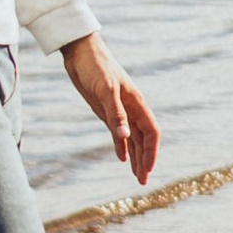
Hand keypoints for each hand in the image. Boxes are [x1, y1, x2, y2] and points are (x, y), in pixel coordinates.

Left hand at [63, 30, 159, 183]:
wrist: (80, 51)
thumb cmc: (95, 66)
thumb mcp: (105, 90)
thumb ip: (116, 114)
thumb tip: (126, 138)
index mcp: (136, 103)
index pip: (151, 132)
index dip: (152, 151)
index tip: (148, 170)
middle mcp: (131, 108)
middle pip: (143, 138)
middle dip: (145, 159)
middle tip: (142, 181)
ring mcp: (119, 110)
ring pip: (132, 138)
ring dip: (136, 156)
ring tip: (137, 176)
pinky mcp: (106, 110)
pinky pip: (119, 132)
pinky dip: (122, 146)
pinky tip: (123, 158)